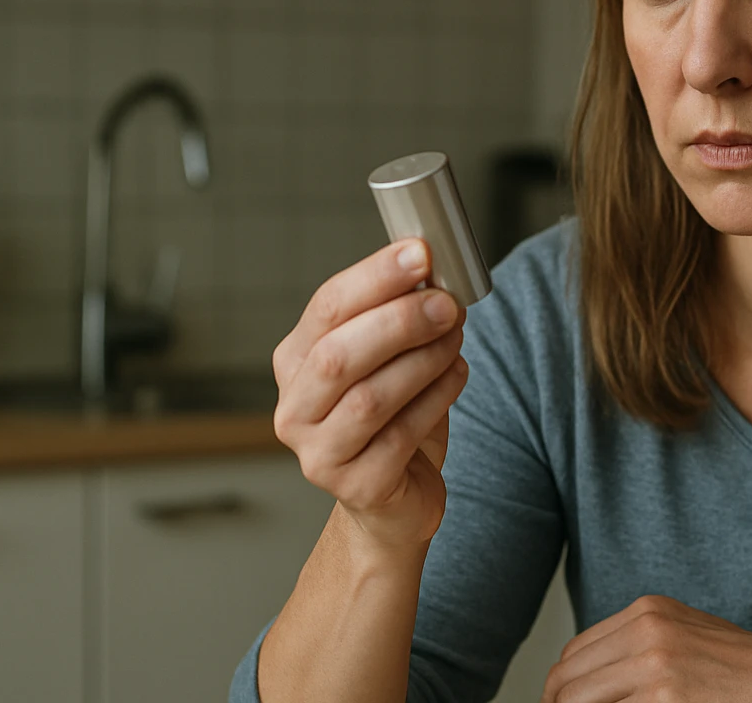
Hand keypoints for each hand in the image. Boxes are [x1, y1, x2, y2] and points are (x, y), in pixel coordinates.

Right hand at [271, 238, 469, 554]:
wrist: (396, 498)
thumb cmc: (394, 416)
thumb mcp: (386, 359)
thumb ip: (395, 316)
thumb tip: (431, 265)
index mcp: (295, 362)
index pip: (326, 308)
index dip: (374, 277)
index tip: (421, 252)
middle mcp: (294, 409)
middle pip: (338, 355)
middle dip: (399, 321)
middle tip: (447, 302)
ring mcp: (319, 453)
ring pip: (371, 398)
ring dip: (424, 360)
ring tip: (455, 338)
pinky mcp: (355, 487)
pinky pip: (401, 435)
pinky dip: (436, 398)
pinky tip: (456, 374)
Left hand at [541, 595, 751, 702]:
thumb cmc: (747, 673)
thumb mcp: (688, 640)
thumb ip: (640, 651)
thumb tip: (583, 683)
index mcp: (649, 611)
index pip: (575, 653)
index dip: (564, 690)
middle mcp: (646, 629)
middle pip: (566, 680)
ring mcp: (654, 664)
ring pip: (576, 701)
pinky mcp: (663, 698)